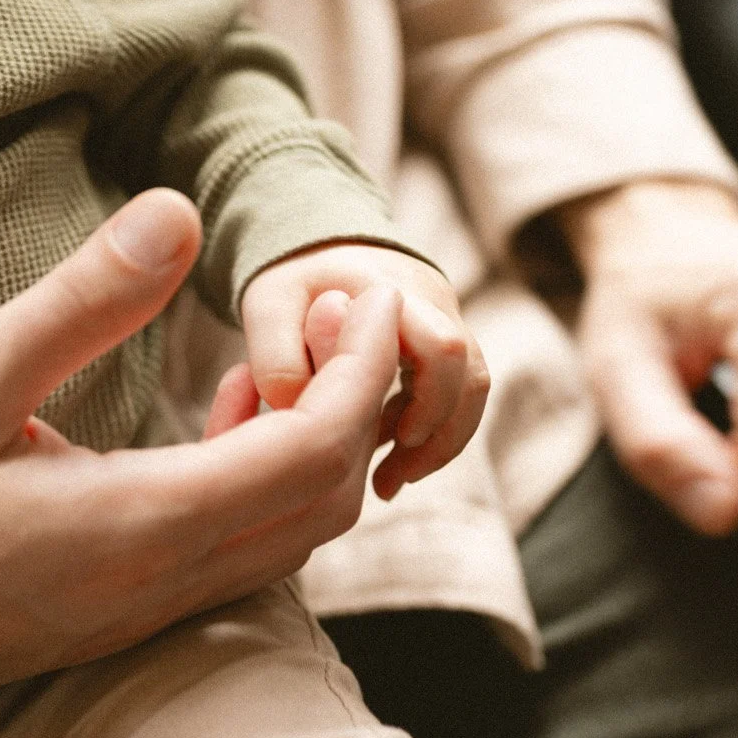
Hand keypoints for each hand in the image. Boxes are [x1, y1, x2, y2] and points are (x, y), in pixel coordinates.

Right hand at [0, 189, 403, 707]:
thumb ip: (79, 301)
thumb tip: (176, 211)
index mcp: (138, 523)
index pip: (312, 451)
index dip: (363, 369)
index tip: (368, 293)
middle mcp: (166, 581)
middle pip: (329, 500)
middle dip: (361, 402)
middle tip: (338, 311)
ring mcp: (155, 608)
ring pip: (297, 536)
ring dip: (322, 446)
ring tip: (284, 354)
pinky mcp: (138, 613)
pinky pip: (250, 553)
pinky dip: (275, 482)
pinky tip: (226, 417)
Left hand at [239, 241, 487, 498]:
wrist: (318, 253)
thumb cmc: (291, 284)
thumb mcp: (266, 309)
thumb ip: (276, 357)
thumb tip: (300, 411)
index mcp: (390, 292)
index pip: (442, 347)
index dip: (429, 403)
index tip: (393, 442)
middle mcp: (431, 303)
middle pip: (471, 375)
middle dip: (438, 437)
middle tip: (387, 483)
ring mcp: (445, 323)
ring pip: (471, 389)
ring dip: (437, 442)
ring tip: (387, 483)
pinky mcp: (442, 348)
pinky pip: (455, 394)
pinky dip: (428, 432)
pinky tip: (387, 459)